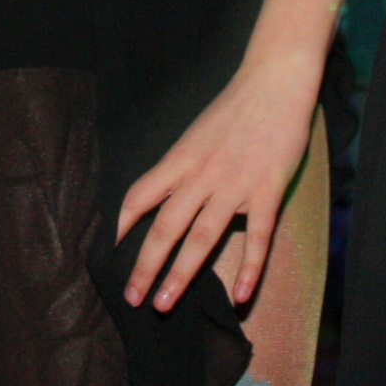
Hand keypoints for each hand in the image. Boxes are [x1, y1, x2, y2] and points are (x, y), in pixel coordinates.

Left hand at [115, 52, 319, 313]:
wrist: (274, 82)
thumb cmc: (234, 106)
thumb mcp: (195, 133)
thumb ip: (180, 166)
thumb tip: (161, 194)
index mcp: (180, 159)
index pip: (139, 196)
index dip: (122, 225)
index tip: (112, 249)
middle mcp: (201, 175)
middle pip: (165, 227)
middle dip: (145, 266)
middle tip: (132, 297)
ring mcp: (235, 185)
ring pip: (203, 238)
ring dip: (181, 275)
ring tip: (165, 303)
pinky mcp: (268, 191)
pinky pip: (258, 237)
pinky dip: (251, 268)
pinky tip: (243, 295)